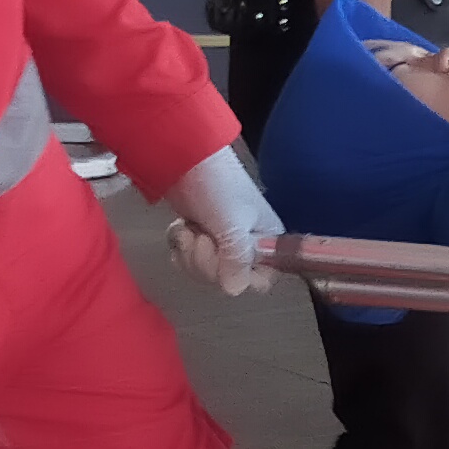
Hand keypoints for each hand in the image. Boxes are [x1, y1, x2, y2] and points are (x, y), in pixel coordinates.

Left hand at [160, 146, 281, 295]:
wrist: (184, 158)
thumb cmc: (217, 184)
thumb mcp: (232, 222)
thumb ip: (237, 257)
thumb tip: (234, 290)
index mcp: (268, 240)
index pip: (261, 279)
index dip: (240, 276)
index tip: (224, 259)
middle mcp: (248, 246)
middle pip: (227, 279)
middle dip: (206, 261)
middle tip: (201, 237)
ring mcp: (221, 243)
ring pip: (205, 273)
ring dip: (190, 254)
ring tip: (190, 229)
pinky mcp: (199, 239)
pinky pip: (188, 262)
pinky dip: (180, 248)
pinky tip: (182, 230)